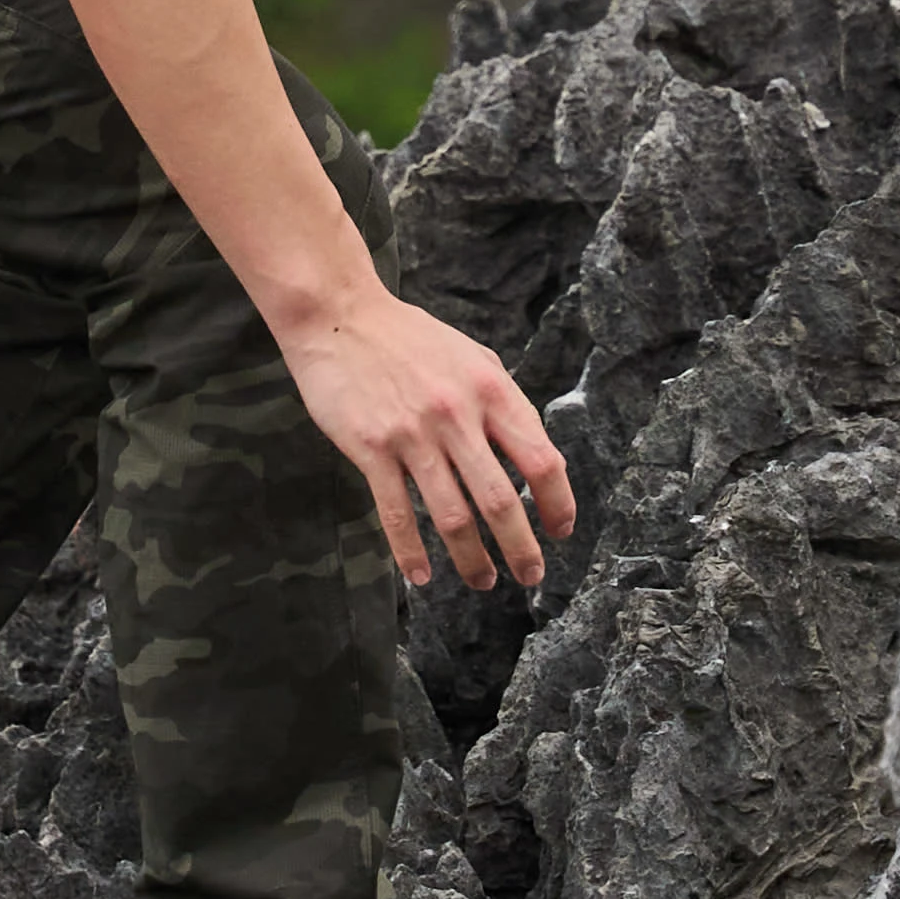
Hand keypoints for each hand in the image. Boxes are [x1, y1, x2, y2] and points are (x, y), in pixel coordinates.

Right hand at [273, 278, 576, 596]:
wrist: (339, 317)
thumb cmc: (409, 338)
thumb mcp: (472, 357)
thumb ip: (501, 403)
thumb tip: (531, 455)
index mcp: (490, 391)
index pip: (541, 460)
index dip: (558, 503)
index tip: (560, 530)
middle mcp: (457, 415)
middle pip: (501, 500)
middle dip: (521, 548)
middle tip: (530, 575)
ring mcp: (412, 435)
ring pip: (452, 516)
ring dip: (472, 559)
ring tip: (482, 580)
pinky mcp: (371, 449)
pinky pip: (396, 512)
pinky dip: (410, 551)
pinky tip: (421, 575)